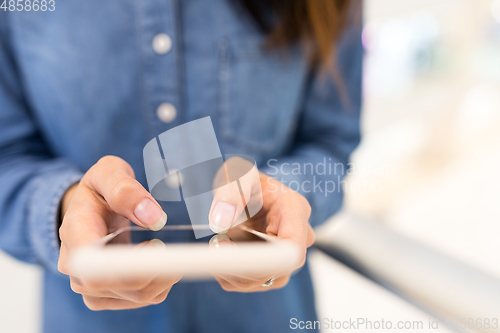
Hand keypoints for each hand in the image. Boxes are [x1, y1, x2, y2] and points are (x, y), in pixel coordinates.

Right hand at [58, 156, 180, 309]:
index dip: (132, 265)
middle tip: (169, 244)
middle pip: (122, 285)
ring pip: (136, 295)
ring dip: (163, 276)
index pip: (96, 267)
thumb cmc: (99, 190)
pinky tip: (159, 264)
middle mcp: (76, 266)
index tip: (157, 244)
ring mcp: (89, 285)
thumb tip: (153, 217)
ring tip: (164, 249)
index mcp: (75, 232)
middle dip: (158, 268)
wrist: (88, 208)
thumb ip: (126, 190)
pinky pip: (140, 299)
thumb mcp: (109, 173)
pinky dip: (160, 284)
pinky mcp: (104, 295)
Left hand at [208, 157, 314, 291]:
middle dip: (239, 262)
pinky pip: (250, 283)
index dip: (265, 260)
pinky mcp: (273, 270)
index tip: (231, 250)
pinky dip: (229, 273)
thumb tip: (220, 220)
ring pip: (261, 280)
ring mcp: (287, 257)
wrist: (247, 190)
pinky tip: (224, 251)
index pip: (293, 249)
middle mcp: (298, 236)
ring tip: (219, 241)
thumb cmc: (246, 180)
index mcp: (294, 209)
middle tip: (217, 242)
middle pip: (276, 269)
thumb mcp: (237, 175)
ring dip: (231, 268)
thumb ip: (230, 193)